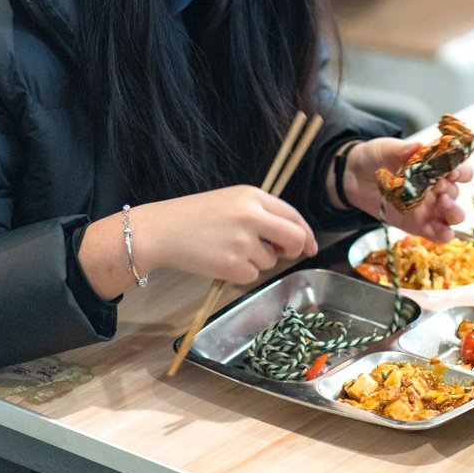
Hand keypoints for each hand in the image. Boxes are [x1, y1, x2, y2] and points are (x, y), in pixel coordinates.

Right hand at [78, 187, 316, 298]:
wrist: (163, 230)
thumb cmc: (196, 215)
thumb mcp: (232, 201)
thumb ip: (261, 214)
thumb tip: (291, 238)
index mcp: (252, 196)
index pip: (292, 214)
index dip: (306, 233)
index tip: (311, 246)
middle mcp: (251, 216)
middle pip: (294, 238)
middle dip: (295, 250)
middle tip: (284, 254)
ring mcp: (242, 241)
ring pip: (270, 260)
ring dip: (257, 261)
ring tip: (229, 249)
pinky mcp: (231, 265)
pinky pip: (251, 276)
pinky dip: (241, 274)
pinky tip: (221, 261)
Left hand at [336, 137, 473, 242]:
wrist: (353, 177)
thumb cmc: (374, 158)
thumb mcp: (384, 149)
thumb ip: (400, 150)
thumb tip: (417, 146)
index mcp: (435, 166)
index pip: (460, 168)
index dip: (461, 169)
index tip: (452, 169)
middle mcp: (437, 187)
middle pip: (457, 191)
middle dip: (452, 189)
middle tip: (440, 186)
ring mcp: (430, 208)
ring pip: (454, 215)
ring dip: (453, 211)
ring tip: (442, 203)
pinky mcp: (419, 225)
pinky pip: (439, 233)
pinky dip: (443, 233)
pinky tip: (436, 228)